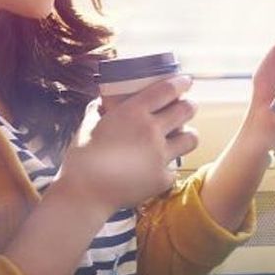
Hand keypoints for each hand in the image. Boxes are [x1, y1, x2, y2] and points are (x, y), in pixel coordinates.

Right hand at [54, 75, 198, 213]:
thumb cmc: (82, 158)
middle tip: (187, 107)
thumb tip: (100, 102)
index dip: (181, 83)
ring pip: (191, 139)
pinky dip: (167, 168)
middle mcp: (152, 131)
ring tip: (182, 137)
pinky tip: (159, 169)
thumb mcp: (88, 125)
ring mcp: (160, 155)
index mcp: (134, 112)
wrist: (84, 192)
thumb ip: (98, 110)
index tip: (186, 81)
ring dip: (188, 135)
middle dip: (190, 106)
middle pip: (186, 110)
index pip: (168, 90)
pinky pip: (174, 169)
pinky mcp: (162, 178)